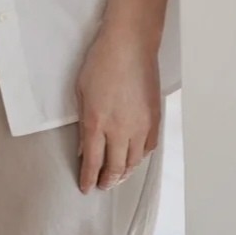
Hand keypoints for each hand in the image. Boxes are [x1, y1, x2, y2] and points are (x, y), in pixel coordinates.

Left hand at [74, 23, 160, 193]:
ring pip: (134, 162)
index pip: (93, 161)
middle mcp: (121, 130)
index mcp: (98, 122)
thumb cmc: (100, 63)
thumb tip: (84, 147)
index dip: (88, 178)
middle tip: (102, 185)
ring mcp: (141, 126)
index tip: (85, 187)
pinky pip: (148, 148)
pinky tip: (133, 158)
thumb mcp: (80, 92)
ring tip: (116, 177)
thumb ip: (83, 123)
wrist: (129, 46)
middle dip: (108, 180)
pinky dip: (139, 158)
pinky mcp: (154, 120)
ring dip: (124, 173)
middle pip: (116, 167)